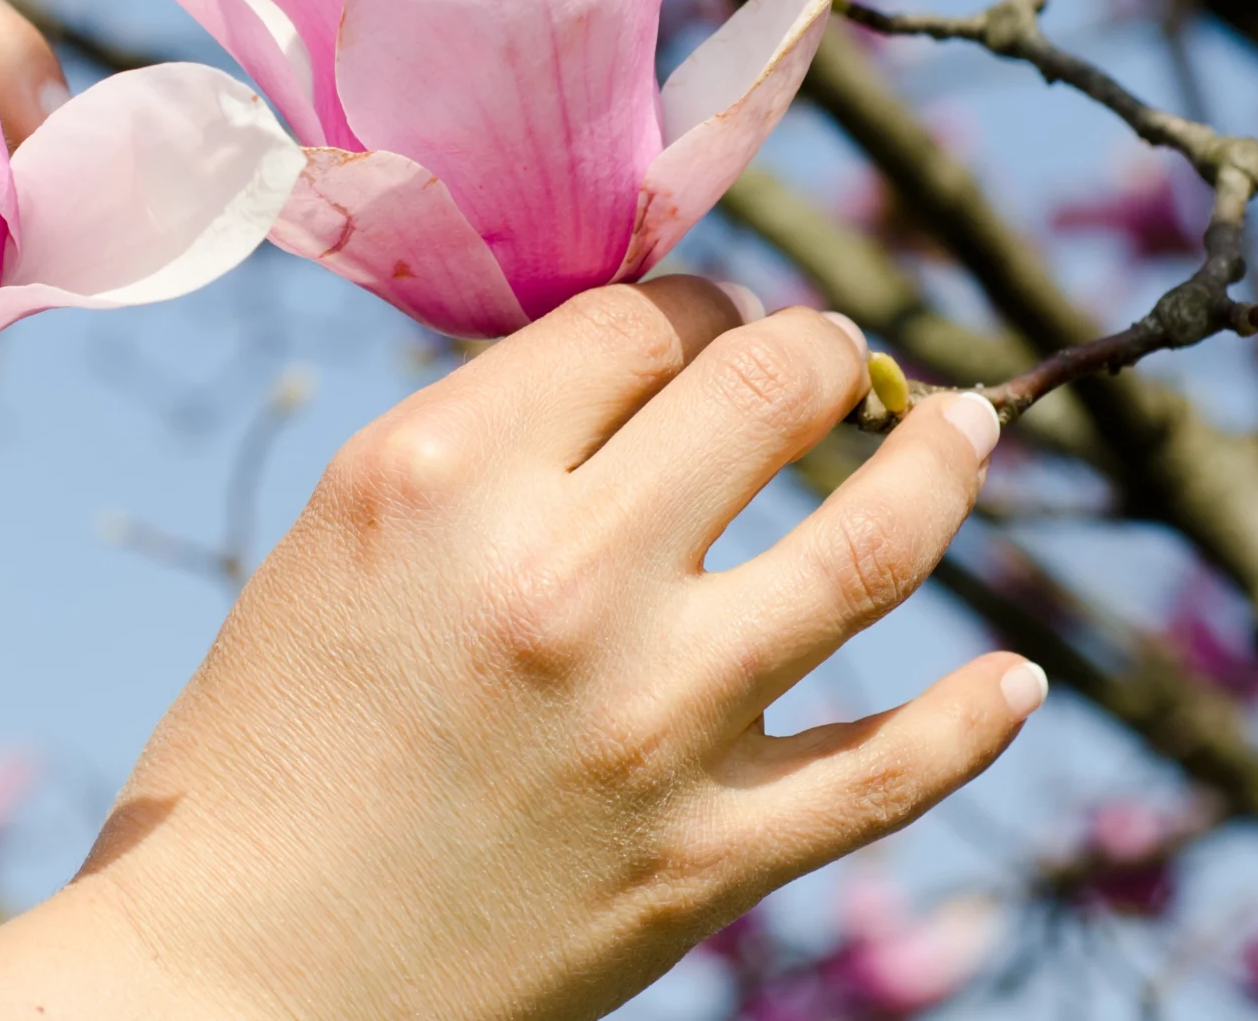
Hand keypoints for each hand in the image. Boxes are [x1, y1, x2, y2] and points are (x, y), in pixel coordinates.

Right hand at [0, 279, 1039, 1020]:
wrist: (240, 981)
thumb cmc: (265, 747)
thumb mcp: (344, 534)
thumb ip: (489, 436)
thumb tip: (642, 363)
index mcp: (443, 476)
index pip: (638, 318)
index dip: (693, 304)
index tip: (705, 328)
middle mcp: (564, 577)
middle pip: (770, 386)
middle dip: (818, 350)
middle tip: (829, 362)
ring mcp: (654, 720)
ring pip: (875, 543)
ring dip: (942, 460)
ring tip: (965, 425)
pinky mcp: (707, 856)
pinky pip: (894, 768)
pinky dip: (979, 715)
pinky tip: (1018, 676)